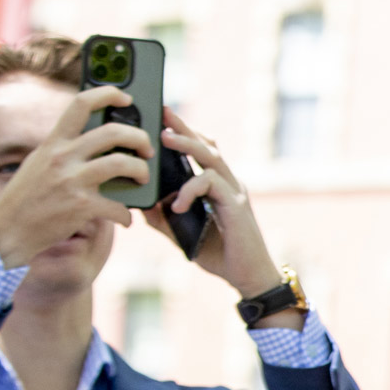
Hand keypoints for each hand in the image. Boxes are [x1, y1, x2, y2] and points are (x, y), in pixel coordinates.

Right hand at [0, 87, 147, 266]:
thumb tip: (92, 139)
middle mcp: (62, 157)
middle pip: (113, 132)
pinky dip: (126, 215)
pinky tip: (124, 219)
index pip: (81, 104)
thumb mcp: (38, 163)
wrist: (7, 231)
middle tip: (147, 148)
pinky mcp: (81, 206)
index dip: (108, 94)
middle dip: (140, 137)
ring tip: (143, 177)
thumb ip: (62, 148)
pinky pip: (118, 206)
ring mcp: (72, 181)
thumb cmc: (25, 198)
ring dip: (141, 170)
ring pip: (122, 163)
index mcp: (53, 142)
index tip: (127, 98)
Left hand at [142, 110, 295, 322]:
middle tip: (162, 111)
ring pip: (211, 157)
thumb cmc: (220, 255)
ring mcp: (235, 192)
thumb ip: (163, 217)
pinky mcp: (236, 205)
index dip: (184, 132)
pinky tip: (176, 206)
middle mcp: (229, 183)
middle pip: (207, 144)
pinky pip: (210, 183)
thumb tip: (140, 202)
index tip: (162, 116)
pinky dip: (189, 190)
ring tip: (163, 139)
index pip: (201, 150)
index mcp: (218, 186)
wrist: (249, 278)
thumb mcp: (182, 233)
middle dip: (183, 126)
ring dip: (186, 145)